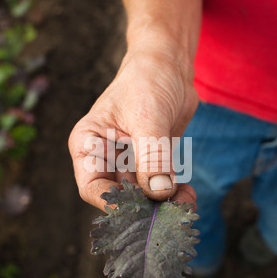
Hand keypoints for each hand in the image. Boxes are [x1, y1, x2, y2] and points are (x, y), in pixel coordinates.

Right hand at [68, 45, 198, 210]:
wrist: (169, 66)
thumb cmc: (146, 80)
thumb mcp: (147, 117)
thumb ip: (152, 156)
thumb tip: (159, 193)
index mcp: (89, 146)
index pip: (93, 188)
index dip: (114, 204)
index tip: (141, 211)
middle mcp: (106, 158)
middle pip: (120, 197)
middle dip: (145, 207)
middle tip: (170, 211)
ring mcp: (130, 163)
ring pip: (143, 196)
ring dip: (163, 204)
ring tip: (185, 201)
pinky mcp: (152, 163)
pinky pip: (160, 187)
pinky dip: (173, 195)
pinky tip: (187, 193)